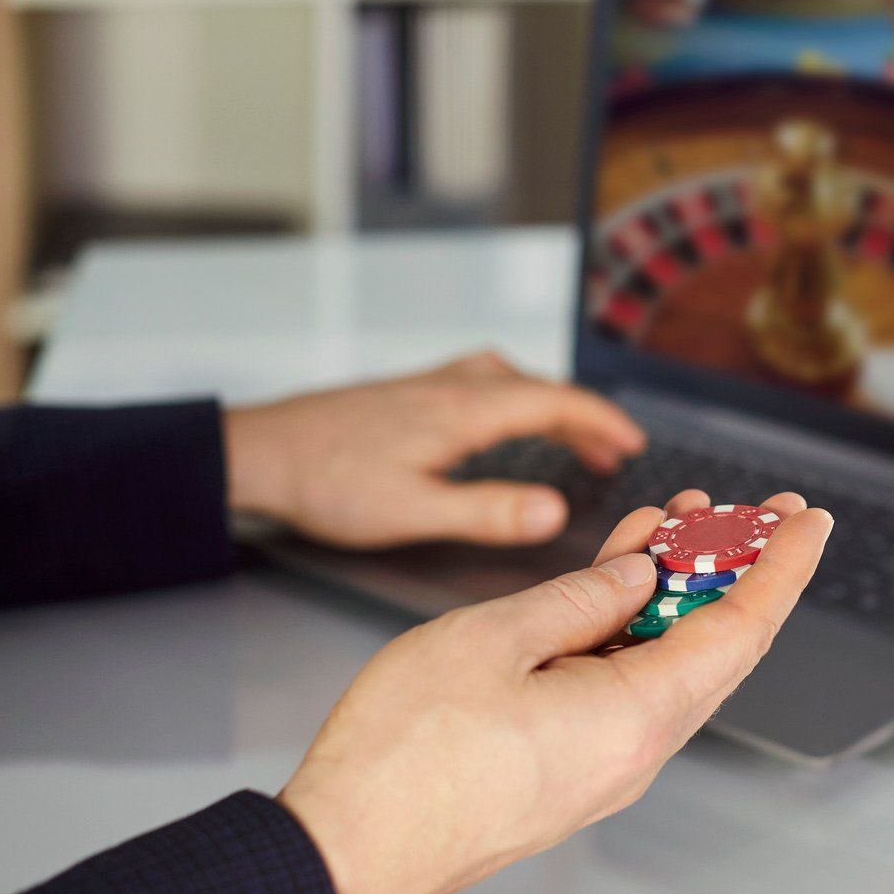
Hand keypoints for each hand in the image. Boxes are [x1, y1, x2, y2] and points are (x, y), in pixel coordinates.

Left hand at [222, 352, 644, 548]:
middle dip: (584, 417)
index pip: (554, 402)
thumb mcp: (413, 511)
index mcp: (463, 412)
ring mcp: (429, 385)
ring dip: (550, 406)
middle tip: (616, 452)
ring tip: (572, 438)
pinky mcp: (409, 393)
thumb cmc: (328, 483)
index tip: (634, 442)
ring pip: (510, 382)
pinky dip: (516, 400)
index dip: (602, 420)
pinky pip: (483, 383)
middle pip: (539, 388)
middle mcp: (452, 387)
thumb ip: (488, 511)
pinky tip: (502, 422)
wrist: (259, 452)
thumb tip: (557, 511)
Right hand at [276, 490, 832, 893]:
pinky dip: (635, 629)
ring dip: (679, 593)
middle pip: (716, 646)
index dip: (782, 568)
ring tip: (676, 524)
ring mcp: (605, 765)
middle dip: (738, 569)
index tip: (808, 521)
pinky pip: (628, 688)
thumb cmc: (405, 758)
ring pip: (670, 663)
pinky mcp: (571, 769)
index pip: (740, 629)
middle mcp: (637, 751)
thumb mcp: (493, 637)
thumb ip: (581, 598)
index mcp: (634, 717)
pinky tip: (619, 583)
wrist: (347, 852)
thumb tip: (637, 576)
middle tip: (751, 509)